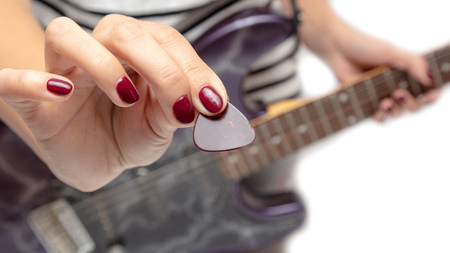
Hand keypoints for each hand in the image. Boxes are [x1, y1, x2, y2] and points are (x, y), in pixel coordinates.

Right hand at [0, 15, 226, 190]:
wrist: (99, 160)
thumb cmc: (130, 133)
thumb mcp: (163, 123)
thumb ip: (181, 107)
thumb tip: (209, 102)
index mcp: (136, 53)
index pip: (164, 40)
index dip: (192, 67)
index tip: (213, 103)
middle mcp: (100, 52)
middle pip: (122, 31)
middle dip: (160, 66)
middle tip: (182, 106)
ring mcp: (63, 72)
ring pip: (66, 35)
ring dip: (102, 63)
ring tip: (125, 98)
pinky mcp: (34, 102)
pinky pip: (13, 80)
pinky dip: (31, 81)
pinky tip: (60, 91)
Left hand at [296, 0, 438, 121]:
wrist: (338, 50)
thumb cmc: (365, 47)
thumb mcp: (392, 52)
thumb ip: (413, 63)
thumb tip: (430, 79)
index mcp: (407, 73)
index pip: (428, 88)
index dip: (432, 95)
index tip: (429, 97)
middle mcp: (397, 85)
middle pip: (415, 105)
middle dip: (412, 104)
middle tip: (398, 93)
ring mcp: (382, 94)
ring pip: (398, 113)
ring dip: (396, 111)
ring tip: (385, 102)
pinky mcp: (366, 102)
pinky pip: (378, 117)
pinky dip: (381, 117)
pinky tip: (378, 112)